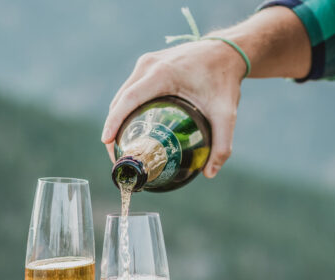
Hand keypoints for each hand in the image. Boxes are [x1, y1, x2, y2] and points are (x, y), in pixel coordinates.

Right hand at [102, 39, 245, 177]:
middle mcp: (149, 65)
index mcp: (162, 73)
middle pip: (121, 99)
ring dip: (117, 119)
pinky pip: (130, 89)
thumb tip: (210, 174)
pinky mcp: (148, 65)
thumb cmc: (225, 79)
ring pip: (123, 95)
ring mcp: (147, 63)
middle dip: (114, 127)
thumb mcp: (226, 113)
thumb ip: (222, 144)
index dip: (114, 121)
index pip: (129, 99)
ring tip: (121, 146)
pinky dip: (126, 109)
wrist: (228, 51)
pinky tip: (131, 128)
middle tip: (118, 156)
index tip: (107, 142)